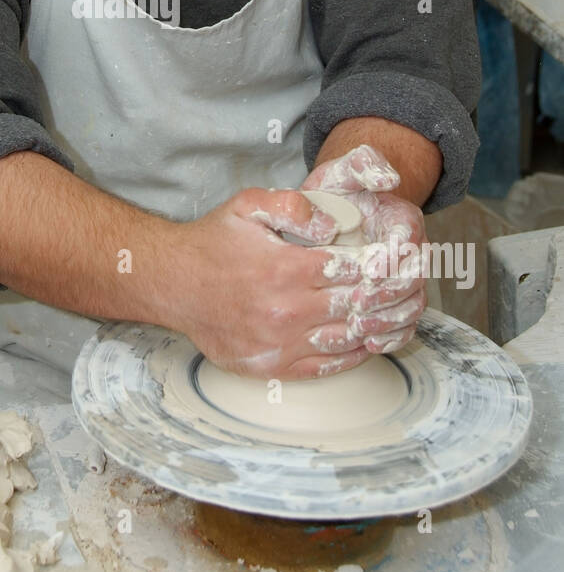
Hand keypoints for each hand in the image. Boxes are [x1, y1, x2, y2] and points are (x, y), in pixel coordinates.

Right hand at [164, 187, 373, 379]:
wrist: (172, 283)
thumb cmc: (212, 243)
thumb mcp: (248, 205)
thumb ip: (294, 205)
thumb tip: (334, 225)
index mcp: (285, 269)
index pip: (353, 270)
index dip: (377, 264)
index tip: (387, 259)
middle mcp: (285, 311)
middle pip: (356, 305)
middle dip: (381, 294)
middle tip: (398, 286)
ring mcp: (279, 343)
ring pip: (347, 339)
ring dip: (372, 325)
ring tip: (386, 311)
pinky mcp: (272, 366)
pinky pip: (326, 367)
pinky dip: (352, 355)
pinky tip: (363, 340)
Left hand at [300, 143, 428, 355]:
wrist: (329, 215)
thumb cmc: (336, 193)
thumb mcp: (343, 171)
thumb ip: (364, 164)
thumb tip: (388, 177)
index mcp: (404, 221)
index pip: (410, 243)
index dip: (393, 259)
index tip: (369, 270)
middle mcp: (411, 252)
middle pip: (414, 280)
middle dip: (388, 295)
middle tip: (359, 304)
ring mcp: (403, 279)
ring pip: (412, 306)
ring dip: (388, 320)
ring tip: (359, 327)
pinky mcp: (393, 302)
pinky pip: (403, 326)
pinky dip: (392, 338)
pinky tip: (370, 344)